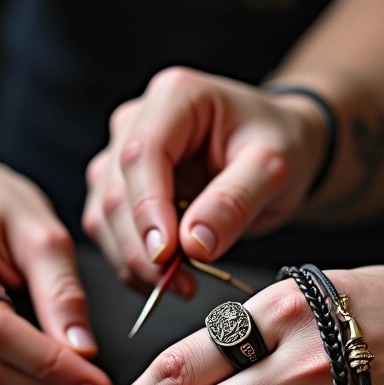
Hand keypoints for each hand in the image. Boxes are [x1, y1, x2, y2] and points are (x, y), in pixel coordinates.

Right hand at [0, 151, 112, 384]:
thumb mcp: (42, 233)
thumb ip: (62, 292)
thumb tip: (81, 350)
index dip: (51, 364)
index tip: (95, 381)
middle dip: (47, 382)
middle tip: (92, 381)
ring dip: (30, 382)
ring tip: (62, 356)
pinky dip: (7, 375)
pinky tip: (26, 352)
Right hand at [83, 66, 324, 293]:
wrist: (274, 150)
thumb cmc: (279, 145)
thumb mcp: (274, 168)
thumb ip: (235, 202)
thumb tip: (194, 245)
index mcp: (175, 98)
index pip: (142, 154)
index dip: (147, 209)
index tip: (166, 255)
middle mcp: (137, 121)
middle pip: (116, 191)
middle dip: (142, 248)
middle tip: (181, 285)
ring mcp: (123, 156)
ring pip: (104, 217)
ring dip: (134, 261)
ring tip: (181, 286)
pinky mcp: (122, 189)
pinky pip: (111, 232)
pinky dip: (133, 264)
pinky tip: (165, 280)